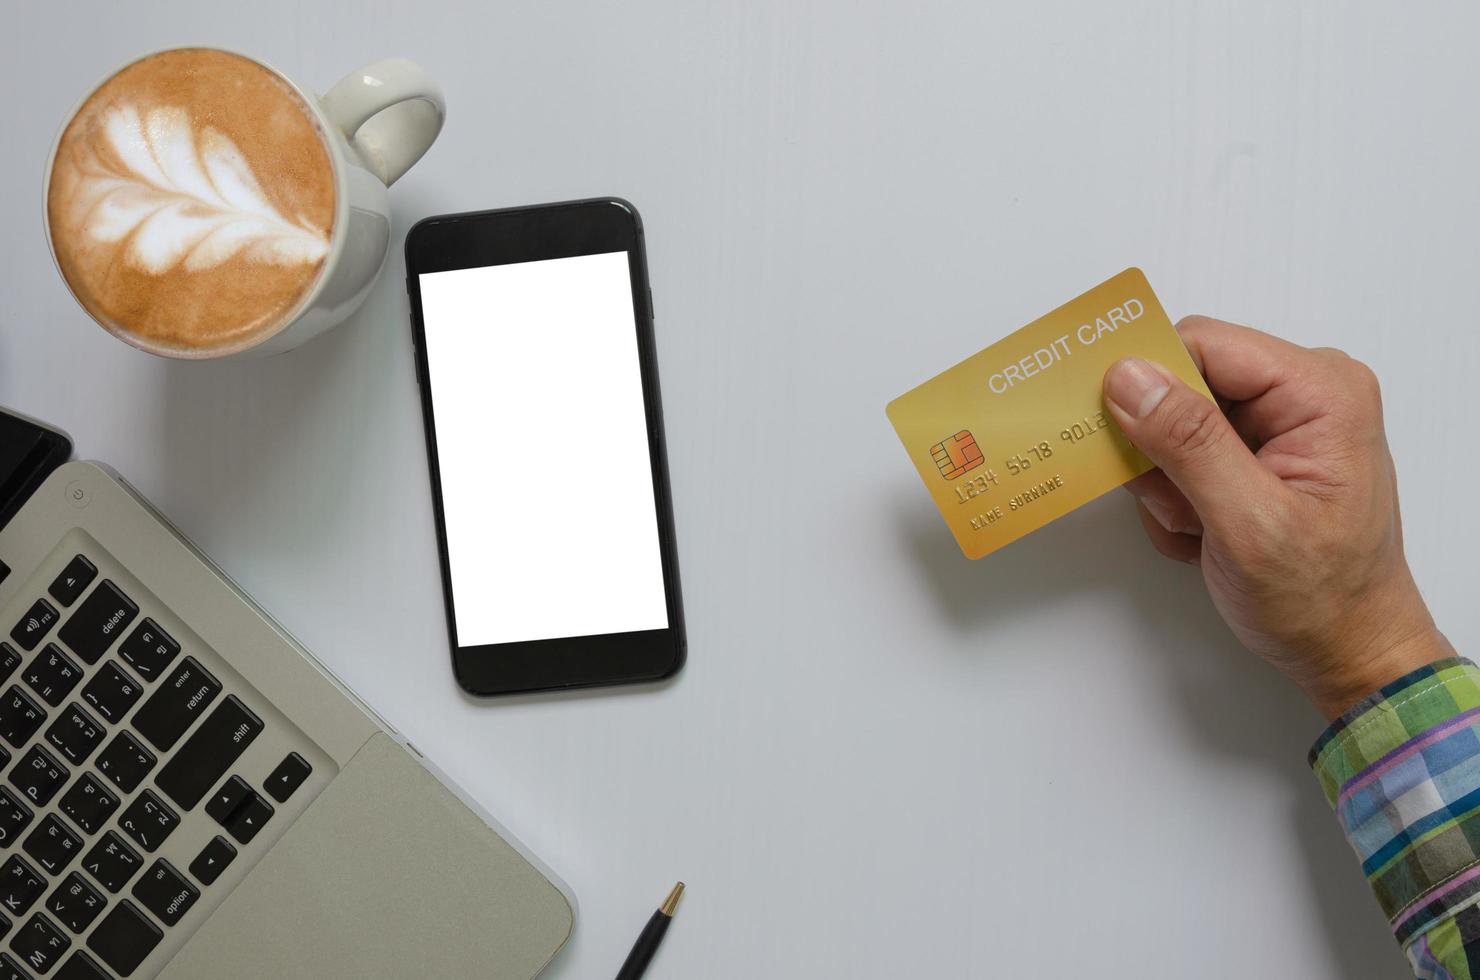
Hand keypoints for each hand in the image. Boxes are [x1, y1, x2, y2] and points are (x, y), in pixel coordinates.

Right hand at [1102, 317, 1454, 719]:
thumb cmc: (1322, 598)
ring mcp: (1278, 421)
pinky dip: (1175, 496)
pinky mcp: (1254, 448)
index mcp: (1320, 391)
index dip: (1150, 383)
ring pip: (1171, 420)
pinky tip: (1205, 532)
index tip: (1119, 433)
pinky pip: (1180, 450)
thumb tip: (1130, 378)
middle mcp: (1302, 392)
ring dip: (1166, 482)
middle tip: (1181, 505)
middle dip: (1160, 449)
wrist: (1347, 649)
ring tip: (1200, 527)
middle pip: (1182, 380)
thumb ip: (1189, 445)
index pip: (1203, 343)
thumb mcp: (1249, 525)